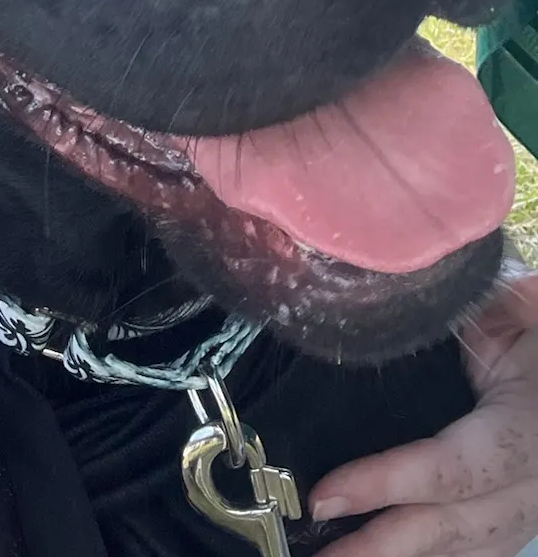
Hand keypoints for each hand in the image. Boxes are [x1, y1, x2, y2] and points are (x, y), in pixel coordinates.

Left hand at [309, 267, 537, 554]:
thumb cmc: (528, 330)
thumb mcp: (501, 312)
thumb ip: (452, 318)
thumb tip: (382, 302)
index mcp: (526, 426)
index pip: (450, 467)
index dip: (386, 483)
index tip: (326, 496)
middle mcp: (532, 482)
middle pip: (451, 526)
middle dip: (378, 544)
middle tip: (317, 550)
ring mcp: (528, 508)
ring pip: (461, 549)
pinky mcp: (517, 519)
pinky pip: (472, 551)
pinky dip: (426, 555)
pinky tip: (377, 555)